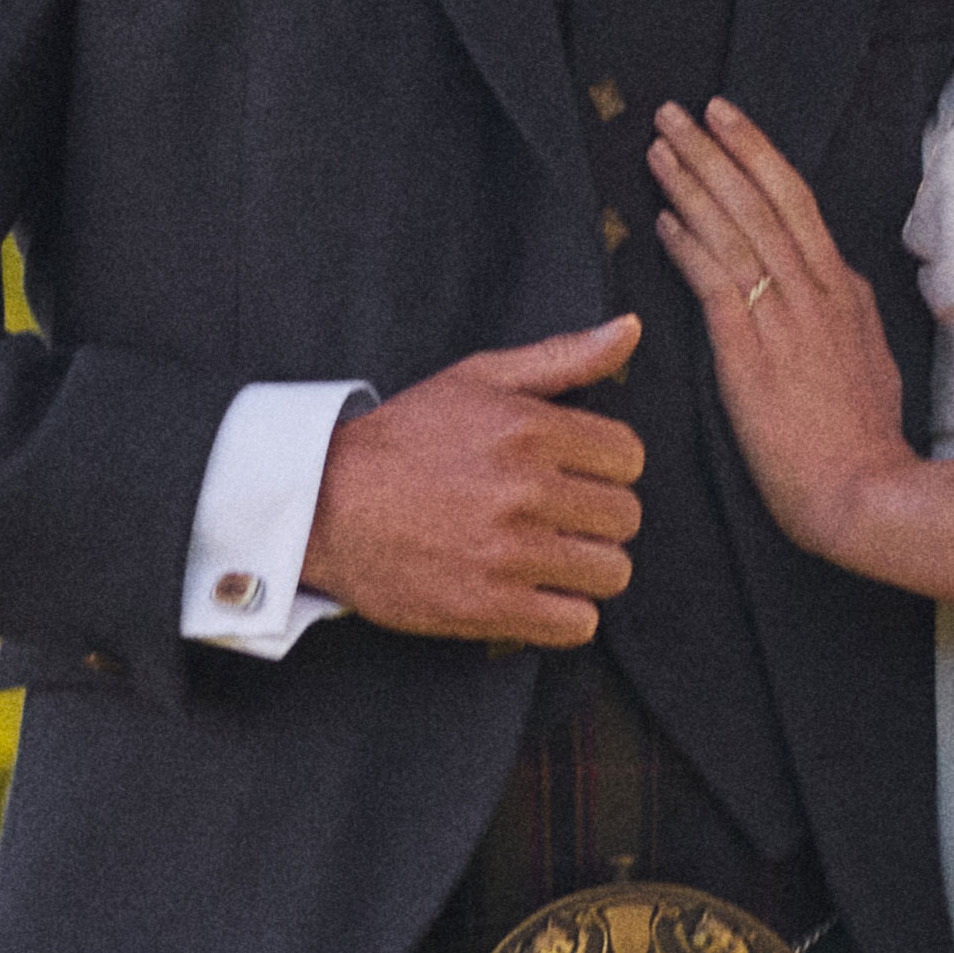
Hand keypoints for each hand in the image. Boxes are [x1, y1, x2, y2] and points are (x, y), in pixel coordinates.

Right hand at [307, 317, 649, 643]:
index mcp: (529, 428)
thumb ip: (562, 356)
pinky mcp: (490, 607)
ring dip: (587, 568)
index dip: (605, 467)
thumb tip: (631, 329)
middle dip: (597, 517)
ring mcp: (509, 553)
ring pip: (611, 572)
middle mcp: (526, 490)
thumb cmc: (403, 440)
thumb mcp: (478, 379)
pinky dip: (565, 613)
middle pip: (624, 517)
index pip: (628, 456)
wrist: (322, 506)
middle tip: (556, 517)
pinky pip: (578, 623)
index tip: (572, 474)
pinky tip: (536, 593)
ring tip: (549, 557)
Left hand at [634, 102, 923, 565]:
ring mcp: (786, 317)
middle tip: (680, 111)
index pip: (798, 207)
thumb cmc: (863, 444)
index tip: (728, 126)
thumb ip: (850, 323)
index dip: (757, 160)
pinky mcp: (750, 349)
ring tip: (659, 145)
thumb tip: (839, 292)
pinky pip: (713, 280)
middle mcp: (818, 291)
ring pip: (736, 227)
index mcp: (845, 293)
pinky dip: (687, 243)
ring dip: (693, 181)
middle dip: (719, 149)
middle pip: (764, 198)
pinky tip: (662, 219)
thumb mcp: (873, 366)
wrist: (864, 491)